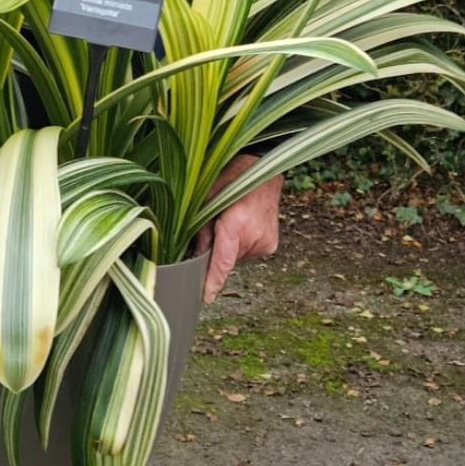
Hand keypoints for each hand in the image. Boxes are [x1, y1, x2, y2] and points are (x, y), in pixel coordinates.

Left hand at [195, 153, 281, 302]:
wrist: (262, 168)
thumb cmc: (229, 178)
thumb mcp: (206, 200)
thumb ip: (199, 229)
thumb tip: (193, 254)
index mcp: (236, 225)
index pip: (221, 262)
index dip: (211, 282)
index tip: (205, 298)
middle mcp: (254, 238)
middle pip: (226, 260)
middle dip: (215, 251)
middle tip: (214, 227)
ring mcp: (265, 243)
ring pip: (236, 258)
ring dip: (228, 247)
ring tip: (231, 221)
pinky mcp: (271, 245)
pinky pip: (247, 253)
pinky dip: (239, 245)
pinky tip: (241, 226)